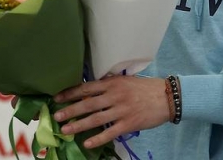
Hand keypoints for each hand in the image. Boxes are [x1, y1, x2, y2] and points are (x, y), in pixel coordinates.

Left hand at [53, 76, 169, 148]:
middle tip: (56, 116)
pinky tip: (87, 143)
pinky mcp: (129, 124)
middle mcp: (115, 96)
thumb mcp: (125, 80)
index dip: (70, 93)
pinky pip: (110, 133)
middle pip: (88, 104)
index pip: (87, 88)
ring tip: (65, 130)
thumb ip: (109, 83)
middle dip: (70, 111)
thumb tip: (91, 85)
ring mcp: (121, 110)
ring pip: (95, 119)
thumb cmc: (145, 87)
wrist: (166, 97)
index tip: (57, 98)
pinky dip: (98, 139)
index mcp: (112, 83)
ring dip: (78, 125)